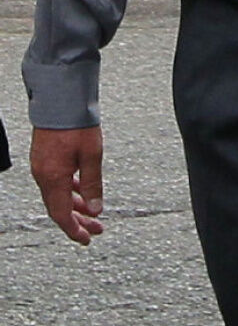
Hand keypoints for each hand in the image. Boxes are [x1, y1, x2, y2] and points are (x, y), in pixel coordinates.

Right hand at [30, 125, 103, 244]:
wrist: (61, 98)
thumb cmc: (77, 123)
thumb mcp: (92, 155)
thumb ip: (93, 184)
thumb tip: (95, 209)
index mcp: (53, 178)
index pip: (62, 215)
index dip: (75, 230)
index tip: (88, 239)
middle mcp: (43, 175)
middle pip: (59, 208)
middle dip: (78, 220)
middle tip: (97, 229)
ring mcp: (41, 166)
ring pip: (57, 195)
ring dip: (75, 205)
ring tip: (93, 211)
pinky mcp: (44, 157)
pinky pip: (55, 182)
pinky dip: (69, 190)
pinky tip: (81, 189)